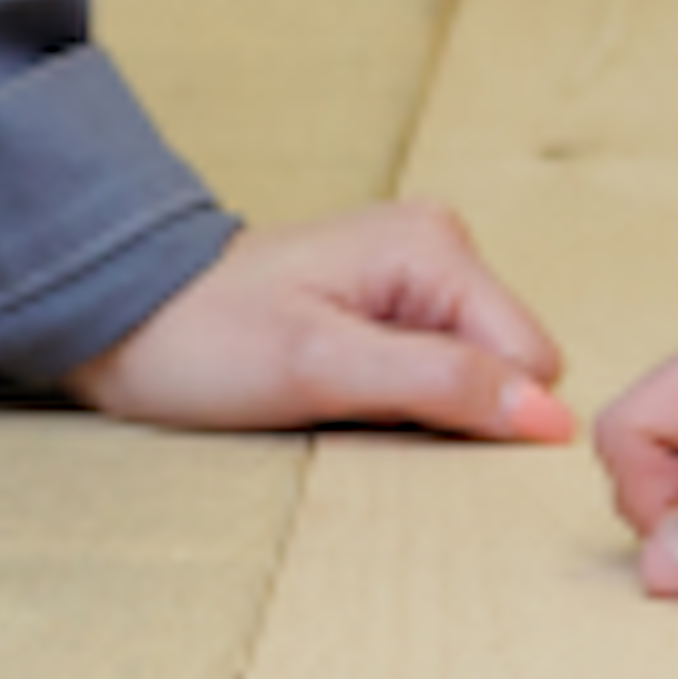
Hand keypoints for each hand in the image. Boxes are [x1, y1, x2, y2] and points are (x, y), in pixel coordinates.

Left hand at [67, 207, 570, 442]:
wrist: (127, 321)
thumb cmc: (206, 340)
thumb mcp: (321, 368)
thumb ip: (440, 383)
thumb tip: (549, 418)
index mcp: (434, 245)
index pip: (534, 361)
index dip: (490, 417)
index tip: (413, 433)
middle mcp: (438, 247)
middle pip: (511, 370)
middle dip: (460, 416)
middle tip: (370, 420)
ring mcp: (415, 277)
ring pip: (480, 380)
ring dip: (429, 415)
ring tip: (351, 409)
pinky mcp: (391, 308)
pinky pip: (442, 376)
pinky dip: (406, 406)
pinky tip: (350, 403)